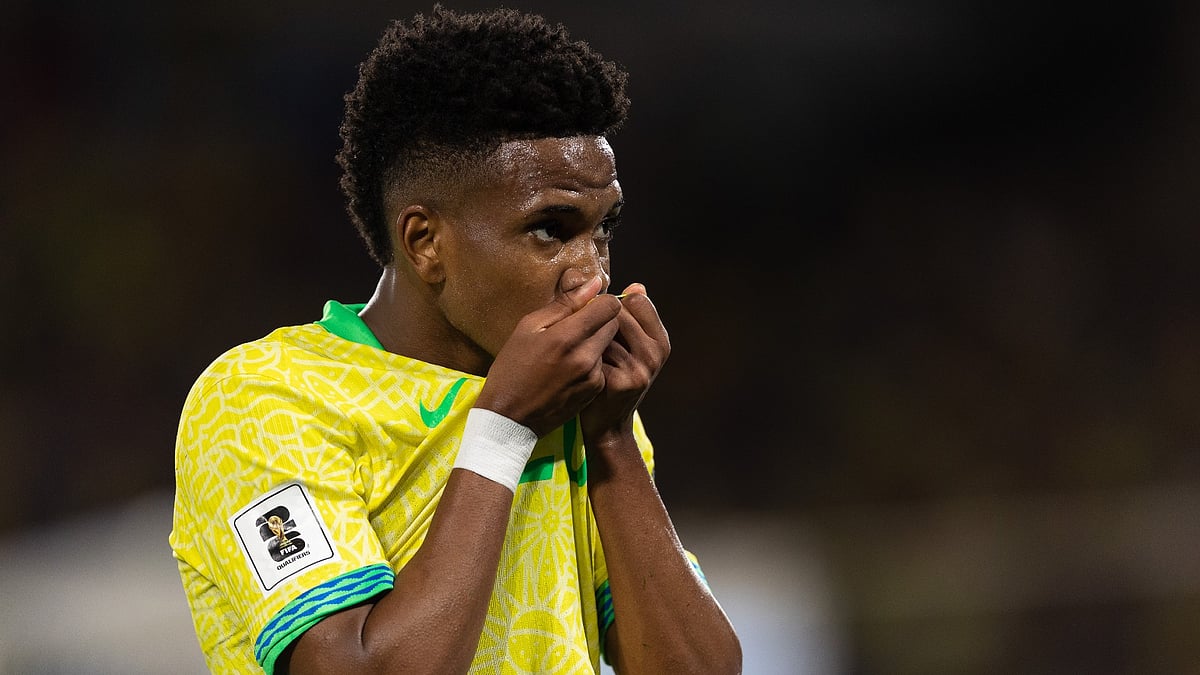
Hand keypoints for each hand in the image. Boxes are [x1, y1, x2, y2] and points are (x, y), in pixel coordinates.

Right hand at [477, 276, 623, 436]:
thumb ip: (564, 304)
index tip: (585, 306)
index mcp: (567, 337)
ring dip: (597, 341)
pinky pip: (604, 365)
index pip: (610, 306)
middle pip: (614, 324)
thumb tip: (594, 283)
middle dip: (601, 320)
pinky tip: (570, 368)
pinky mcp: (595, 391)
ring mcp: (593, 377)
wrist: (509, 418)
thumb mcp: (528, 328)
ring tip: (569, 350)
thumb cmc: (512, 368)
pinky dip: (593, 361)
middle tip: (576, 326)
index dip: (600, 301)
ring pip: (610, 345)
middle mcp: (586, 357)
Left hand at [579, 282, 669, 446]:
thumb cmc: (610, 377)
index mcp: (660, 340)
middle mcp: (655, 353)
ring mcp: (640, 369)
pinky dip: (582, 355)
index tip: (601, 321)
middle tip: (586, 338)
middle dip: (598, 320)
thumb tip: (636, 285)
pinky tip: (578, 367)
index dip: (613, 306)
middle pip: (619, 313)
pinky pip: (594, 351)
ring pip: (605, 331)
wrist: (605, 425)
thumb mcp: (627, 346)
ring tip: (582, 352)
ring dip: (588, 337)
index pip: (636, 300)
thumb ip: (630, 317)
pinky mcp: (621, 382)